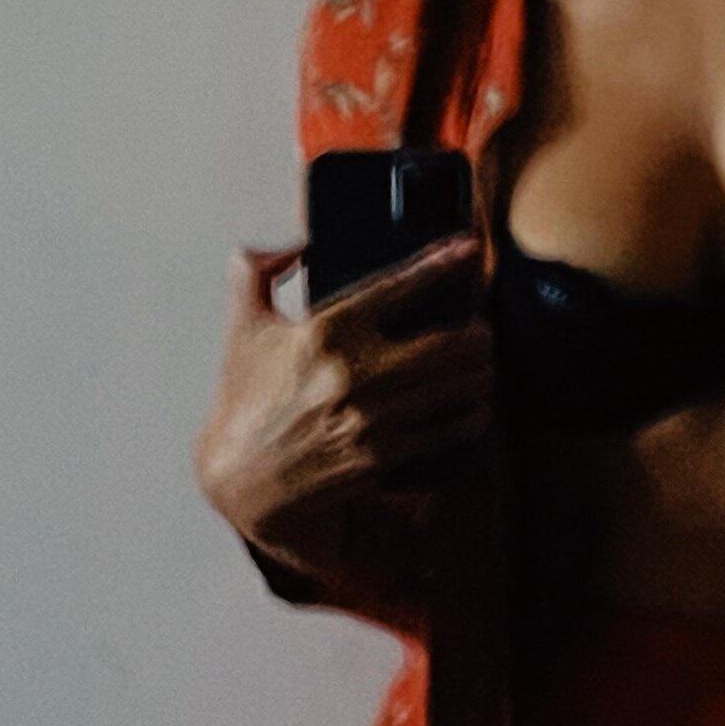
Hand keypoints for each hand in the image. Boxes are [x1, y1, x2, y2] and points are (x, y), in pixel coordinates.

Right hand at [193, 233, 491, 555]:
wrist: (241, 480)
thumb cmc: (245, 402)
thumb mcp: (242, 327)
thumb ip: (254, 272)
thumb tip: (293, 245)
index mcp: (324, 331)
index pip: (397, 285)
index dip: (441, 263)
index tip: (468, 250)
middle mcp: (353, 373)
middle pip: (447, 343)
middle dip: (477, 332)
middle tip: (483, 326)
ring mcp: (371, 417)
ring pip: (454, 387)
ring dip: (480, 372)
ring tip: (482, 363)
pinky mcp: (382, 455)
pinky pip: (446, 431)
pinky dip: (470, 416)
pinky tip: (476, 407)